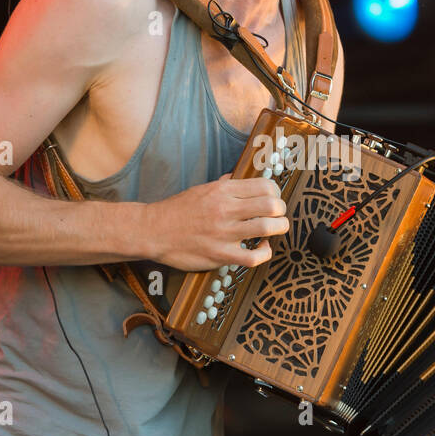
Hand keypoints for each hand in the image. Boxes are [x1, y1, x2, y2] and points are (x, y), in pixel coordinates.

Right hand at [145, 172, 288, 270]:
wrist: (153, 231)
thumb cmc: (177, 210)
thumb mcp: (201, 189)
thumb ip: (223, 184)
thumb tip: (237, 178)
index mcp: (222, 190)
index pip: (265, 186)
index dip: (276, 193)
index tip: (273, 199)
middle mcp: (225, 209)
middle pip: (271, 205)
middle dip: (281, 211)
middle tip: (278, 215)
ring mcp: (223, 233)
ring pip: (267, 228)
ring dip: (278, 229)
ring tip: (275, 230)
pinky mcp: (219, 255)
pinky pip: (253, 257)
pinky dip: (264, 253)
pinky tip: (262, 248)